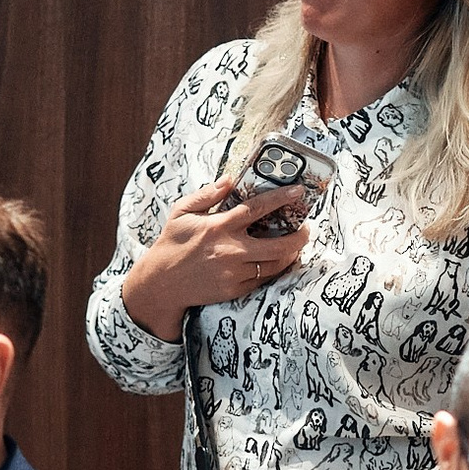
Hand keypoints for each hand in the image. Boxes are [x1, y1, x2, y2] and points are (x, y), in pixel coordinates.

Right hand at [119, 179, 311, 341]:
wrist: (161, 284)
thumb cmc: (171, 244)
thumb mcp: (182, 212)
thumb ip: (206, 194)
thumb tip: (230, 179)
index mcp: (218, 227)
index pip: (257, 209)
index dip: (281, 199)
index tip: (298, 192)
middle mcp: (230, 250)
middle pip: (278, 245)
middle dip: (299, 236)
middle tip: (307, 228)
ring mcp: (234, 273)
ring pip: (275, 264)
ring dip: (291, 254)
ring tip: (296, 244)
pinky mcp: (235, 290)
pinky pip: (263, 279)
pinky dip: (274, 269)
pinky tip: (277, 260)